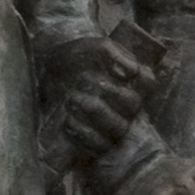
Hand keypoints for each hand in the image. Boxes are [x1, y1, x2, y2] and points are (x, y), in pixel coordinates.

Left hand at [38, 33, 145, 169]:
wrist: (45, 75)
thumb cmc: (75, 59)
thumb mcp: (91, 48)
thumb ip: (111, 53)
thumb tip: (130, 72)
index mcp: (130, 80)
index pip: (148, 82)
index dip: (141, 78)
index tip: (120, 71)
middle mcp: (126, 105)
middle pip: (133, 105)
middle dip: (110, 93)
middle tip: (83, 80)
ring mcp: (113, 125)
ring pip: (119, 128)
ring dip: (95, 112)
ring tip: (71, 99)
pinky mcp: (97, 142)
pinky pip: (99, 146)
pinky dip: (83, 133)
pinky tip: (67, 120)